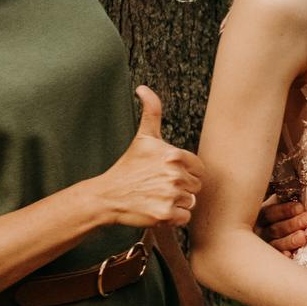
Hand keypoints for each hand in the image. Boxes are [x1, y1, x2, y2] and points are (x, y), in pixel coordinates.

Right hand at [89, 88, 202, 227]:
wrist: (108, 195)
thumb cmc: (128, 167)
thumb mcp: (143, 137)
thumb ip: (151, 111)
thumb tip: (143, 88)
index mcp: (174, 155)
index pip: (198, 168)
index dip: (185, 172)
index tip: (168, 174)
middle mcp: (174, 174)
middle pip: (196, 186)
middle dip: (181, 188)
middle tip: (160, 186)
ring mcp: (170, 195)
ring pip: (191, 202)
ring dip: (177, 203)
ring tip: (157, 197)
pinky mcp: (165, 214)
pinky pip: (185, 217)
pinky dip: (174, 217)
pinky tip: (158, 209)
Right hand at [256, 191, 306, 254]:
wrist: (256, 249)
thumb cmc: (278, 220)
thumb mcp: (273, 206)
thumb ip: (281, 198)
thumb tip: (295, 190)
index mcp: (259, 217)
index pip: (270, 213)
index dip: (285, 210)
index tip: (300, 207)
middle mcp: (258, 233)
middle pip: (274, 229)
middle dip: (292, 223)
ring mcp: (261, 248)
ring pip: (274, 244)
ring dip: (289, 240)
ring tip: (302, 237)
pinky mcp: (266, 261)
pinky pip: (274, 259)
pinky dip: (281, 256)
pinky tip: (289, 255)